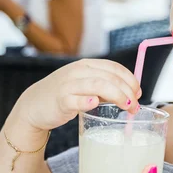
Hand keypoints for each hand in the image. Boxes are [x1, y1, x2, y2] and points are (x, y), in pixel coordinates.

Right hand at [16, 59, 141, 131]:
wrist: (34, 105)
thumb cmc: (64, 95)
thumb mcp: (84, 85)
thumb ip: (104, 88)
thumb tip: (131, 94)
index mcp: (86, 65)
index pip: (114, 67)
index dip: (130, 79)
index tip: (139, 93)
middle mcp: (78, 71)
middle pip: (109, 77)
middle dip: (128, 91)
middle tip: (135, 106)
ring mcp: (68, 85)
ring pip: (97, 85)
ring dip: (117, 96)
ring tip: (127, 107)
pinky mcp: (60, 100)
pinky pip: (75, 99)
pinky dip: (86, 101)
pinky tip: (94, 104)